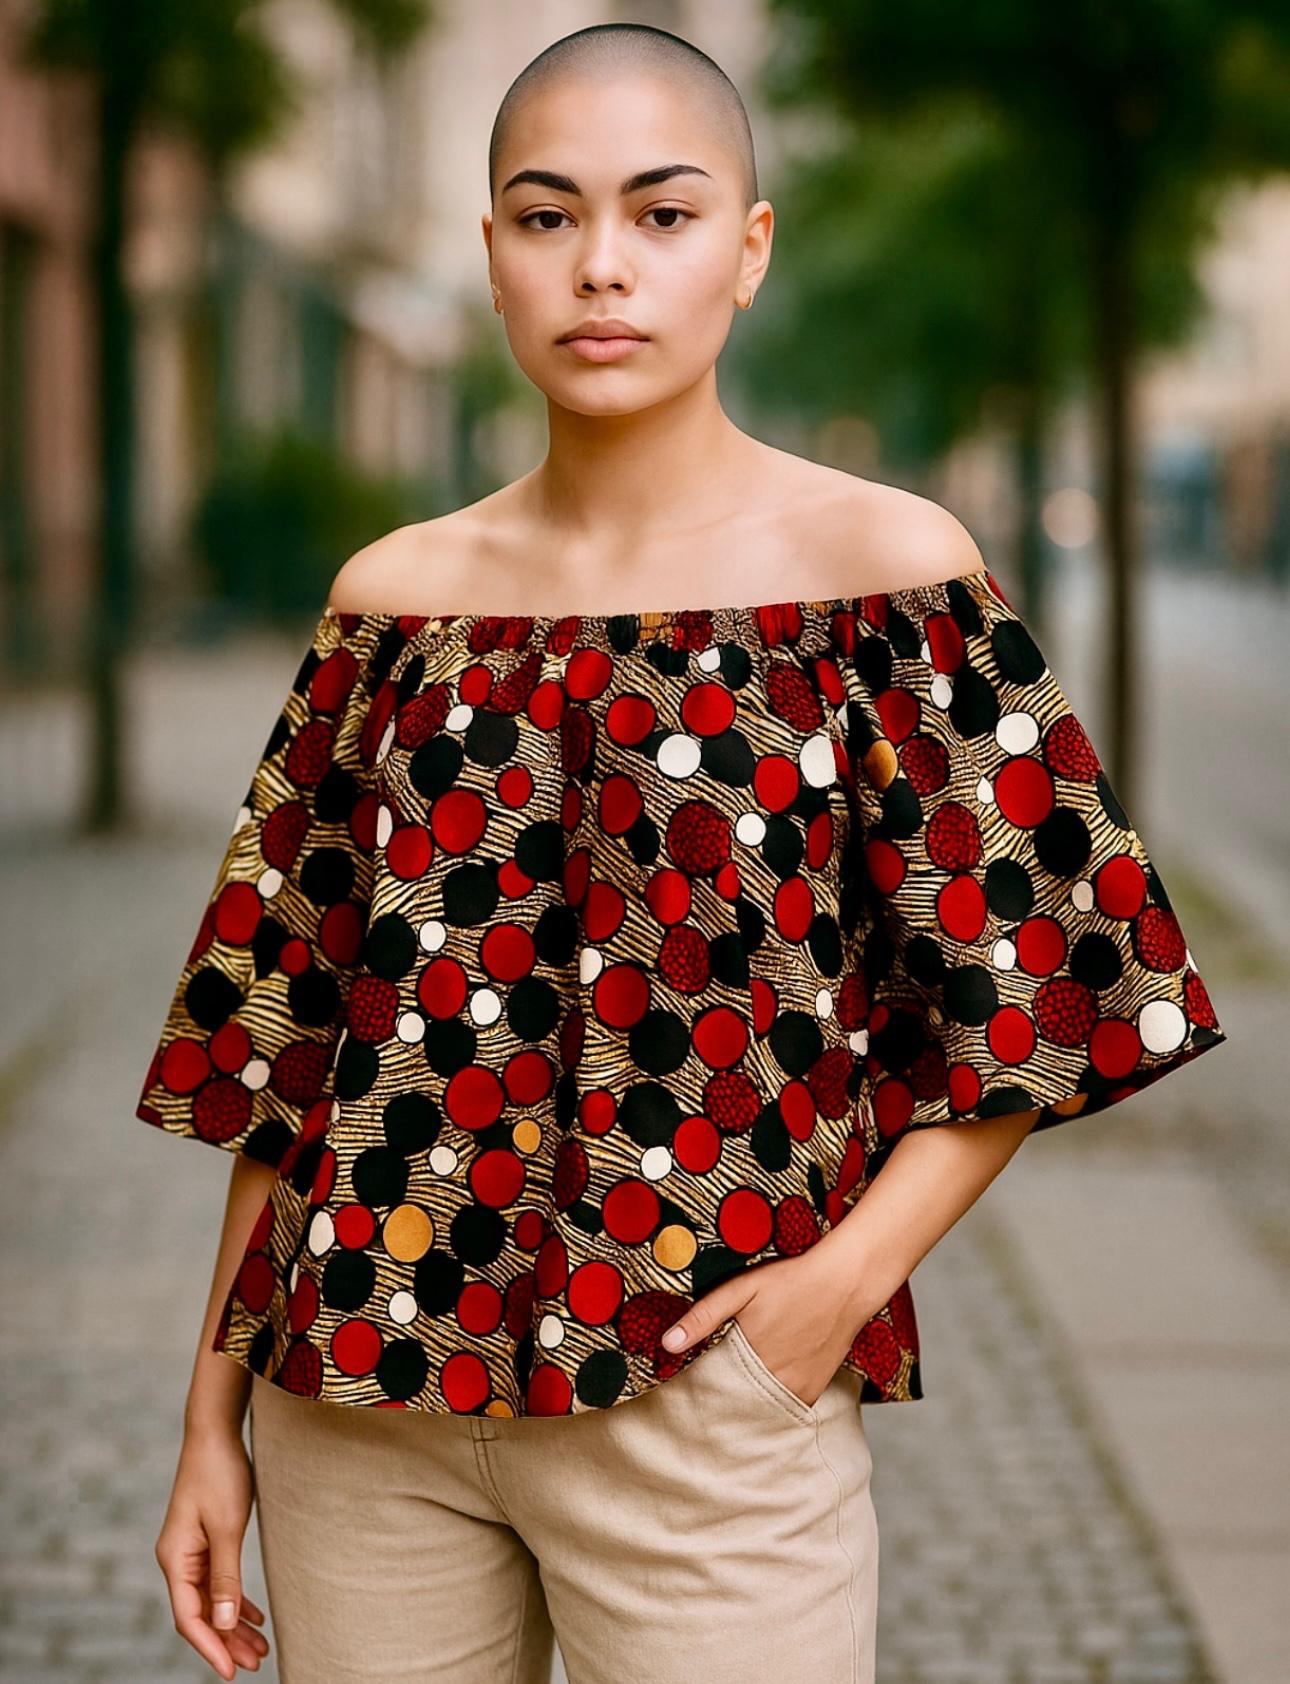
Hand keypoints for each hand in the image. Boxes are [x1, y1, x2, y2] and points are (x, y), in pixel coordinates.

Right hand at [154, 1425, 268, 1677]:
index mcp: (175, 1560)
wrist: (215, 1433)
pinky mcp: (205, 1540)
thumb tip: (226, 1622)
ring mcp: (190, 1551)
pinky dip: (235, 1600)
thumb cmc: (220, 1475)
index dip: (211, 1647)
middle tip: (255, 1664)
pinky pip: (217, 1581)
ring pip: (211, 1600)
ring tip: (261, 1648)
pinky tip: (254, 1616)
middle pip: (201, 1613)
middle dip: (227, 1641)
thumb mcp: (227, 1528)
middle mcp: (177, 1560)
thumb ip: (226, 1576)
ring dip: (234, 1624)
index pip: (189, 1618)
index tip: (231, 1672)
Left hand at [660, 1247, 863, 1409]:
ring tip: (734, 1394)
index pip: (712, 1391)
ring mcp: (796, 1391)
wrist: (845, 1283)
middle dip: (720, 1403)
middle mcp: (773, 1382)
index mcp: (748, 1359)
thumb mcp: (742, 1289)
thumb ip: (704, 1316)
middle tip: (707, 1398)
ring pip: (760, 1410)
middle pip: (735, 1405)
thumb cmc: (791, 1281)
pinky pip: (784, 1408)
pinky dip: (771, 1404)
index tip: (685, 1396)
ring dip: (746, 1405)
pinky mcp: (814, 1392)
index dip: (698, 1392)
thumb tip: (667, 1343)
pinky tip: (763, 1388)